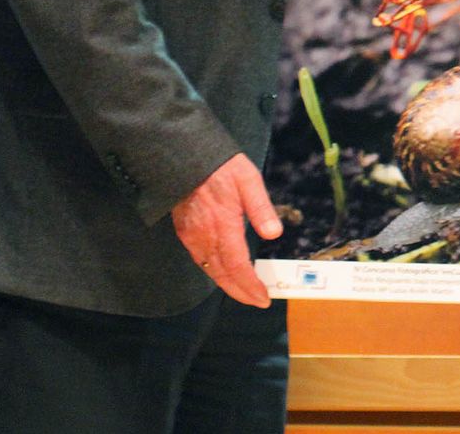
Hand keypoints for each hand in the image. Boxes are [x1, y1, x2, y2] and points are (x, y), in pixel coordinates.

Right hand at [171, 153, 282, 307]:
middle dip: (240, 292)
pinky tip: (224, 272)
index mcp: (224, 226)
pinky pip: (200, 259)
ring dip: (227, 284)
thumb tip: (274, 234)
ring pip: (210, 270)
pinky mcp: (185, 232)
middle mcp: (205, 236)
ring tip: (244, 292)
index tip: (263, 298)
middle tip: (257, 301)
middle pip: (223, 274)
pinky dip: (214, 271)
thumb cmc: (221, 167)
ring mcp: (192, 236)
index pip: (238, 267)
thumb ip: (261, 208)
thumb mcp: (248, 181)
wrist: (186, 158)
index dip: (250, 286)